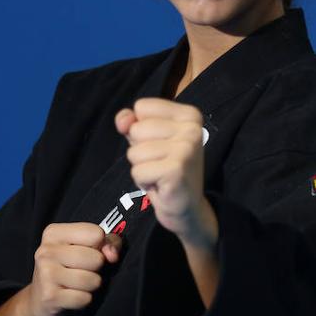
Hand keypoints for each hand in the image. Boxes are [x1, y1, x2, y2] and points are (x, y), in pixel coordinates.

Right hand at [19, 222, 119, 315]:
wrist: (39, 300)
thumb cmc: (68, 269)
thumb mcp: (85, 247)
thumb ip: (108, 242)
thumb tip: (113, 254)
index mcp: (54, 233)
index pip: (96, 233)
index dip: (102, 246)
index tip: (92, 252)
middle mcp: (46, 251)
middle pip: (96, 258)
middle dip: (97, 268)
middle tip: (83, 270)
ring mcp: (46, 273)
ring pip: (92, 280)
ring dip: (91, 285)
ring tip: (79, 284)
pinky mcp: (49, 296)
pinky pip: (84, 298)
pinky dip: (84, 300)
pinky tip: (72, 295)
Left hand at [116, 98, 216, 248]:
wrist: (187, 208)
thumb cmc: (165, 170)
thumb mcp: (147, 140)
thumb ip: (132, 122)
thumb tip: (122, 119)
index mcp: (189, 115)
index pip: (142, 107)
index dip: (141, 129)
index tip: (161, 145)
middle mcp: (192, 128)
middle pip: (137, 129)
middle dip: (140, 150)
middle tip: (161, 163)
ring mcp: (186, 148)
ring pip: (135, 151)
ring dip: (141, 167)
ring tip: (160, 174)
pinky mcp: (176, 170)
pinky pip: (137, 170)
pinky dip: (144, 181)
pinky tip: (161, 185)